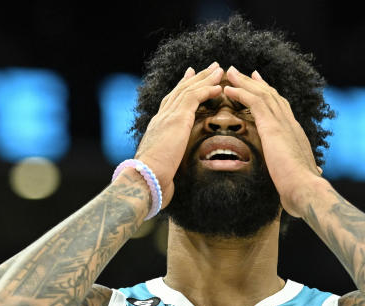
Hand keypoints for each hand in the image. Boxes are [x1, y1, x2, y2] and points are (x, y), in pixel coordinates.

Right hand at [135, 62, 224, 206]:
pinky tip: (218, 86)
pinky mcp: (177, 118)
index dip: (182, 88)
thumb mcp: (164, 166)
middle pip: (181, 91)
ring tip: (219, 69)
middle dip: (196, 78)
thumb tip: (171, 173)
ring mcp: (168, 116)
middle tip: (210, 67)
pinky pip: (194, 97)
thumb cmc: (153, 178)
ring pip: (189, 89)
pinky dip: (207, 89)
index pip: (171, 102)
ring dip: (205, 78)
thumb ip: (169, 162)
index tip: (191, 78)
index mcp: (158, 127)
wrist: (146, 177)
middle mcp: (162, 117)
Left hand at [223, 67, 325, 216]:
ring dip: (244, 82)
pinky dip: (241, 93)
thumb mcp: (301, 174)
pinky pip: (254, 102)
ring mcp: (282, 123)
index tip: (260, 86)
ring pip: (262, 94)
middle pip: (271, 96)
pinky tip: (228, 89)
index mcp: (295, 134)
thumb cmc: (301, 188)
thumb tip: (317, 173)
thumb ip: (302, 170)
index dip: (270, 96)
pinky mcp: (272, 126)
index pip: (281, 108)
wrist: (305, 188)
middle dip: (255, 83)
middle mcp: (290, 124)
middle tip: (241, 72)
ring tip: (230, 72)